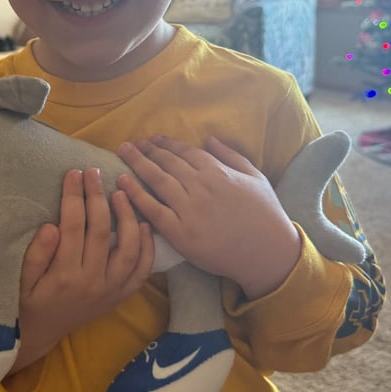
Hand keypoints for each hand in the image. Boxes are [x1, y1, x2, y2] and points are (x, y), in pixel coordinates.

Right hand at [10, 168, 153, 372]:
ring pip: (128, 249)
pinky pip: (141, 272)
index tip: (73, 173)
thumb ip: (37, 255)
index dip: (74, 197)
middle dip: (97, 197)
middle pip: (100, 232)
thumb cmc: (27, 302)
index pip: (73, 227)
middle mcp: (93, 283)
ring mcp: (111, 290)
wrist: (41, 335)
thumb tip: (52, 226)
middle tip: (93, 173)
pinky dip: (147, 248)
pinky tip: (145, 224)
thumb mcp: (21, 281)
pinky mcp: (120, 295)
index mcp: (65, 276)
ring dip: (127, 217)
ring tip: (121, 191)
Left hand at [116, 135, 299, 298]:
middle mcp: (200, 186)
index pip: (184, 152)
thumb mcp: (255, 177)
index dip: (166, 144)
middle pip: (166, 162)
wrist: (267, 253)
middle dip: (146, 150)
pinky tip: (122, 183)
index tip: (152, 139)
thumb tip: (209, 138)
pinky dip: (136, 195)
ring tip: (122, 153)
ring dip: (137, 164)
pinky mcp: (180, 233)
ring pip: (156, 180)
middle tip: (130, 144)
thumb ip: (231, 155)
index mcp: (217, 172)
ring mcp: (189, 209)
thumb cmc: (265, 214)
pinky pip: (153, 210)